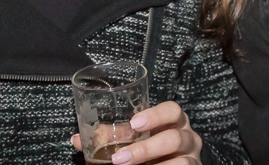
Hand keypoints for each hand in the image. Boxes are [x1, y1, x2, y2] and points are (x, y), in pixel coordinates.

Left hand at [71, 101, 201, 163]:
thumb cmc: (150, 150)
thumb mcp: (133, 141)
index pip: (172, 110)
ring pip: (181, 163)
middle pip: (174, 138)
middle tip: (120, 159)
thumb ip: (110, 139)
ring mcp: (192, 159)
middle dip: (145, 149)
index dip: (156, 115)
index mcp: (175, 122)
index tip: (134, 123)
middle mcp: (188, 138)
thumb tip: (76, 139)